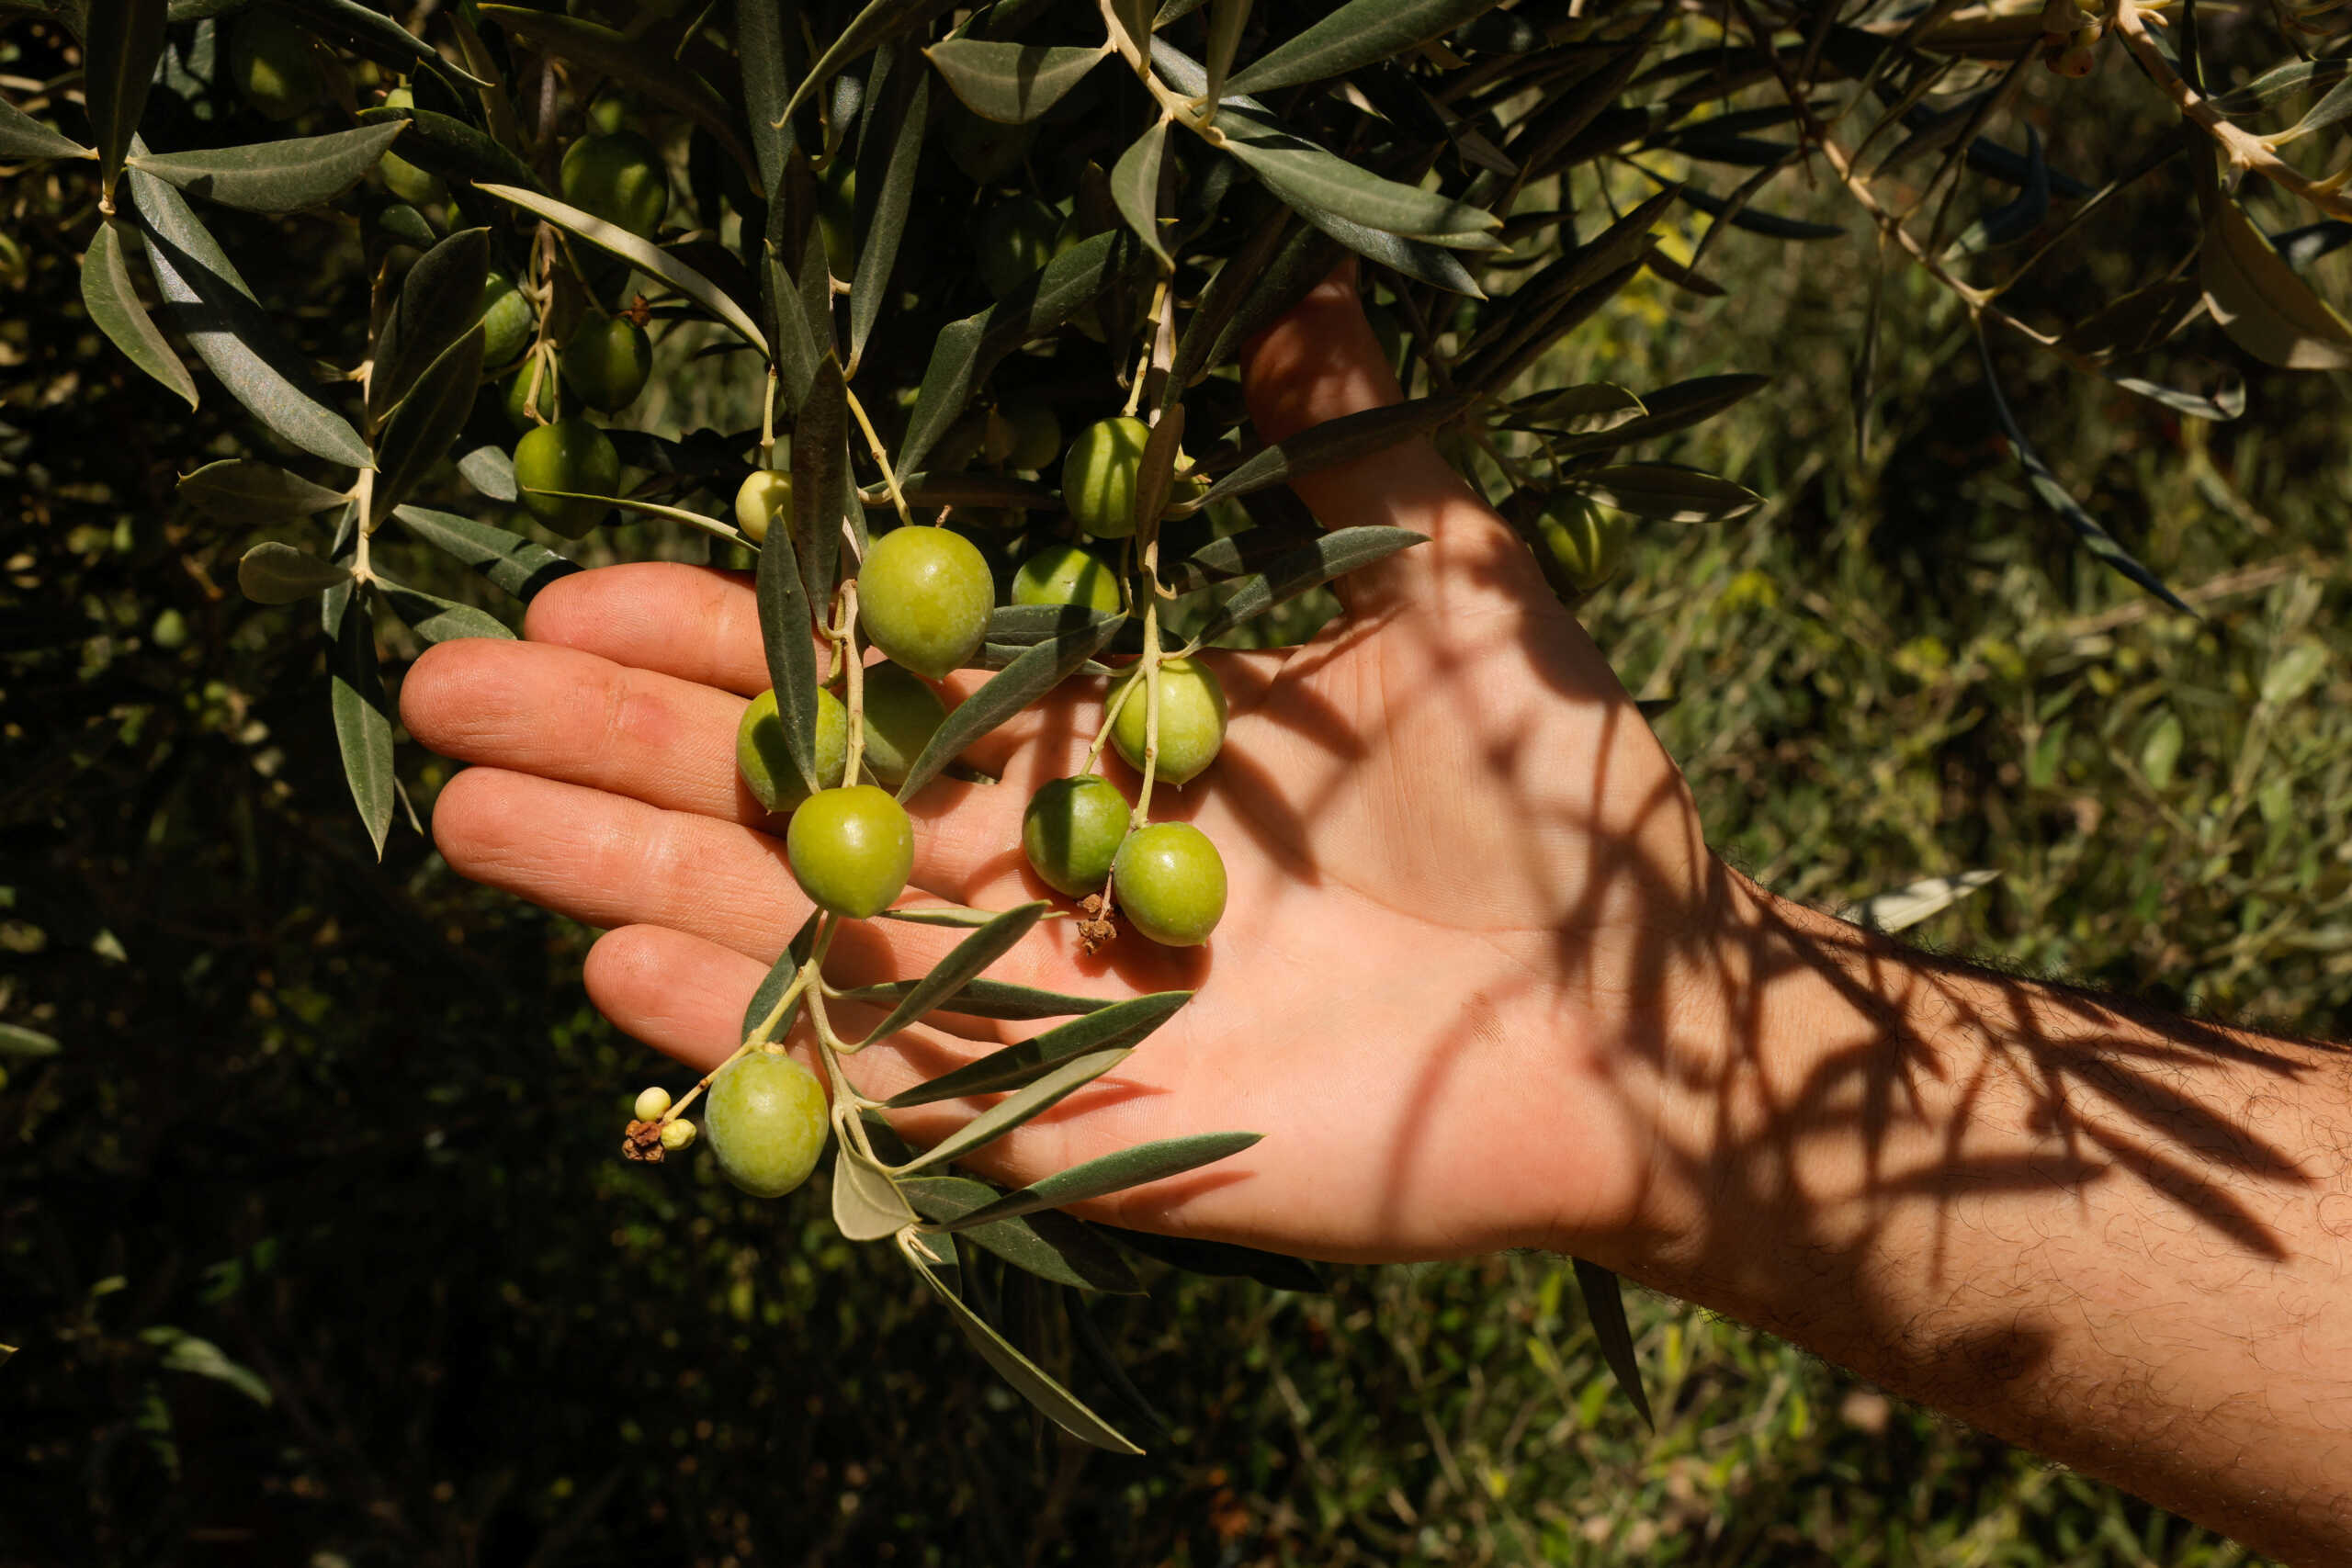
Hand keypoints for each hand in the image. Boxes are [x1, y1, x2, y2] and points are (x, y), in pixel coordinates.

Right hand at [400, 266, 1734, 1265]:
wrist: (1643, 1013)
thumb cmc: (1549, 784)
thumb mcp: (1432, 567)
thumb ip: (1342, 434)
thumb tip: (1296, 281)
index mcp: (1081, 733)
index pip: (855, 678)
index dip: (715, 638)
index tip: (573, 593)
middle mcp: (1030, 867)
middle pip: (780, 805)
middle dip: (606, 752)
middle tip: (432, 700)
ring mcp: (1035, 1004)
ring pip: (793, 941)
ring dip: (620, 882)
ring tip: (461, 827)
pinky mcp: (1067, 1132)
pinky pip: (878, 1091)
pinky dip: (750, 1042)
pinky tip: (612, 978)